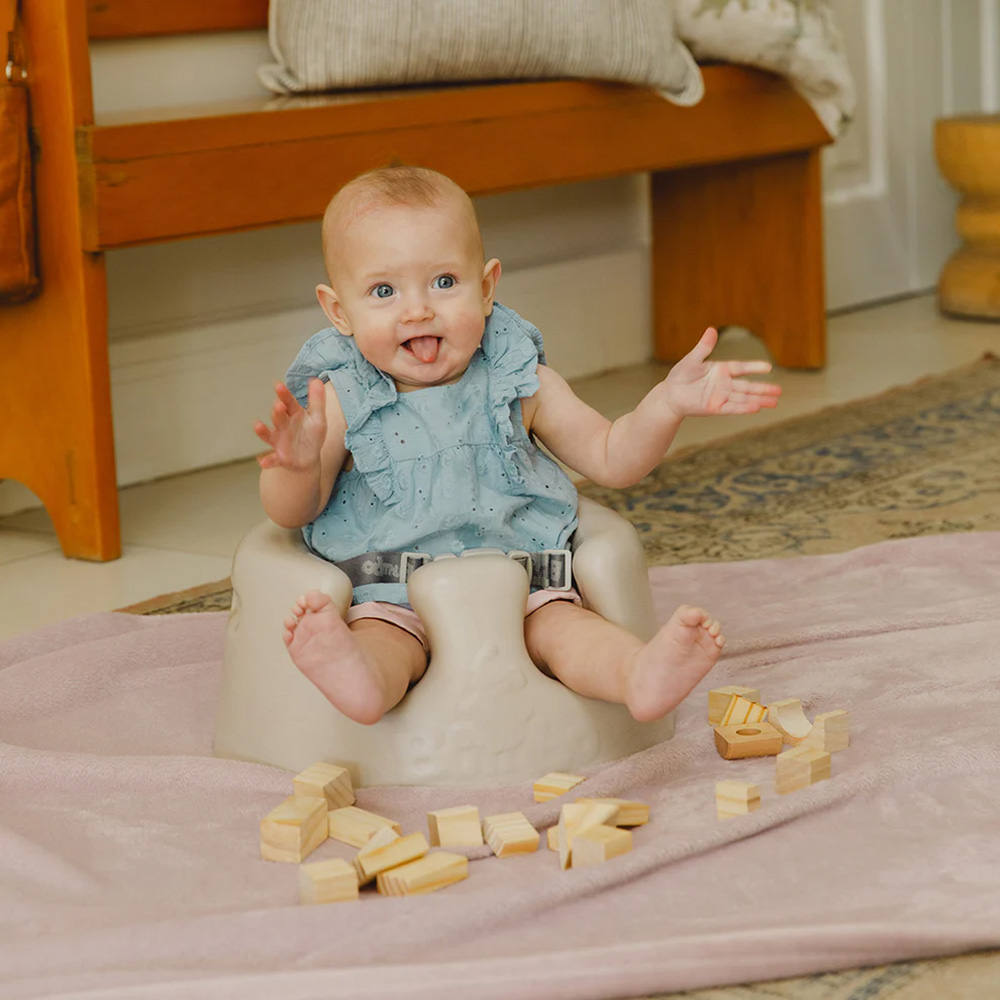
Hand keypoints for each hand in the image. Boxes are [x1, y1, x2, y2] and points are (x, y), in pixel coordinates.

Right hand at [253, 378, 327, 470]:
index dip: (284, 395)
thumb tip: (316, 380)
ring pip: (270, 435)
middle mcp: (283, 426)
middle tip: (279, 406)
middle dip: (278, 412)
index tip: (279, 385)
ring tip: (258, 426)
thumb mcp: (318, 418)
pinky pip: (272, 459)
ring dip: (263, 431)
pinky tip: (262, 461)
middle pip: (279, 417)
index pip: (289, 403)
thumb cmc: (311, 435)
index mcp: (294, 415)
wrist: (308, 459)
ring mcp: (279, 441)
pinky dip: (267, 460)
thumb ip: (317, 400)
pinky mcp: (280, 457)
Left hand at [662, 328, 781, 417]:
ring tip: (775, 402)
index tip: (768, 368)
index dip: (754, 367)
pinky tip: (757, 408)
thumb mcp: (692, 360)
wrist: (670, 395)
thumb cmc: (680, 376)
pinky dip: (743, 408)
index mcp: (721, 370)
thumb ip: (704, 347)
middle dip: (763, 388)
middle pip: (747, 386)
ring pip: (743, 398)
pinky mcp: (715, 408)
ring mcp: (721, 397)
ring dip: (759, 400)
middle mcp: (724, 384)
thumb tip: (712, 329)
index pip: (741, 368)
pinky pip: (732, 407)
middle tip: (780, 391)